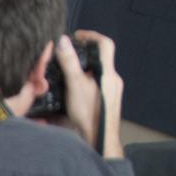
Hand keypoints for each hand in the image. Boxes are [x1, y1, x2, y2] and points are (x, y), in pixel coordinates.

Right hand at [57, 31, 125, 158]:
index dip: (92, 35)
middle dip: (85, 52)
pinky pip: (97, 83)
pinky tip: (73, 86)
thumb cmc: (88, 112)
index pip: (105, 44)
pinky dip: (86, 80)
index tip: (77, 35)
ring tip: (67, 69)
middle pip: (101, 58)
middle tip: (68, 52)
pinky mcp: (107, 102)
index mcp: (108, 72)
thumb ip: (69, 62)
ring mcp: (112, 91)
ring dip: (84, 67)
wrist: (98, 139)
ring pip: (98, 71)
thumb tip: (63, 40)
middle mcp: (113, 79)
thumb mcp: (75, 85)